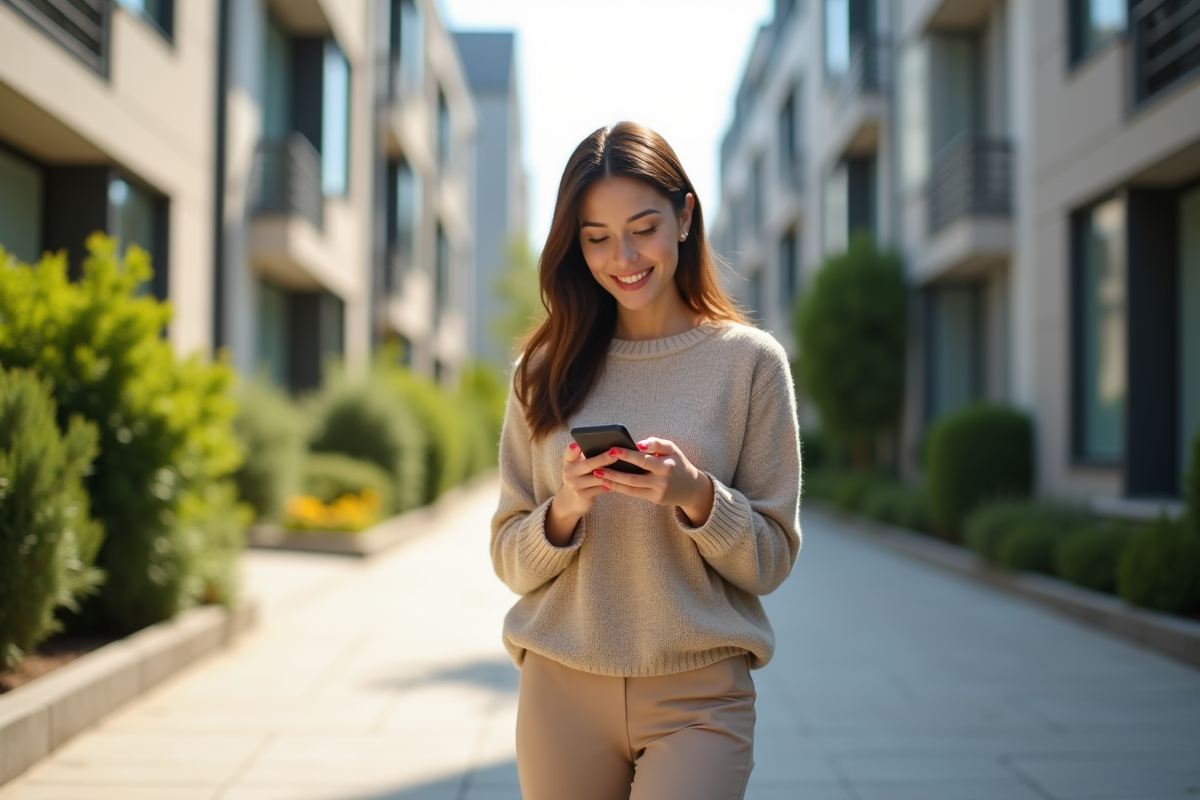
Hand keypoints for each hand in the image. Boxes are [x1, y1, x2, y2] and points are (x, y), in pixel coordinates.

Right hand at [545, 442, 616, 545]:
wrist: (571, 501)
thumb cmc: (580, 478)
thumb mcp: (578, 467)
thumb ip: (586, 456)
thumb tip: (609, 449)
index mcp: (568, 461)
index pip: (569, 453)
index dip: (572, 449)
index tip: (577, 445)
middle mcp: (568, 473)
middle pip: (588, 464)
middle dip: (602, 459)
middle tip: (615, 454)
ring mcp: (575, 485)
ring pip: (596, 478)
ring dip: (610, 473)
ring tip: (623, 467)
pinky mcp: (582, 496)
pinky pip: (600, 488)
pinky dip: (611, 484)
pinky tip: (621, 481)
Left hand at [594, 438, 714, 525]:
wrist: (691, 487)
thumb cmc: (678, 463)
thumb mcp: (672, 449)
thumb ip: (656, 444)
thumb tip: (638, 444)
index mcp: (666, 466)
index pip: (643, 460)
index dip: (627, 455)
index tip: (612, 450)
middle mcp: (661, 481)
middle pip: (633, 478)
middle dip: (614, 473)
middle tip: (597, 467)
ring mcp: (657, 492)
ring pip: (631, 488)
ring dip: (613, 482)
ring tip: (598, 475)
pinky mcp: (654, 500)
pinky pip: (634, 493)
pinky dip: (620, 488)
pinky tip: (608, 482)